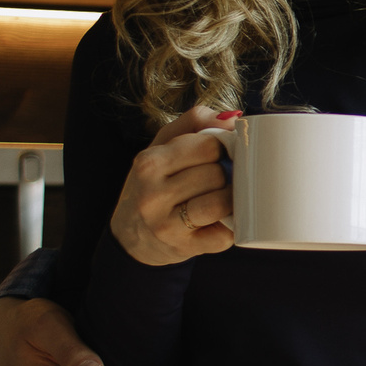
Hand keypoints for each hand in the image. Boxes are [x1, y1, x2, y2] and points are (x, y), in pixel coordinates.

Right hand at [110, 108, 237, 266]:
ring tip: (222, 197)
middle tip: (219, 179)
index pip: (208, 145)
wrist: (132, 236)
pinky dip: (230, 227)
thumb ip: (194, 121)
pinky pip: (224, 235)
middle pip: (217, 174)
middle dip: (225, 175)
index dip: (222, 148)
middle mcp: (152, 194)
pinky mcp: (183, 248)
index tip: (220, 154)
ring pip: (221, 203)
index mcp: (149, 163)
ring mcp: (166, 225)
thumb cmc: (155, 183)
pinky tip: (219, 221)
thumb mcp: (162, 146)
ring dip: (230, 200)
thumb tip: (233, 117)